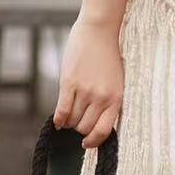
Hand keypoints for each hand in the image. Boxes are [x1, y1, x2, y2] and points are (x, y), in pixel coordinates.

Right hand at [54, 16, 123, 149]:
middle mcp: (101, 97)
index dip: (93, 141)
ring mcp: (85, 91)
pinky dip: (58, 119)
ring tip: (68, 117)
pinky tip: (57, 121)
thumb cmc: (108, 56)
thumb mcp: (116, 81)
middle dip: (79, 129)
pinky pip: (61, 110)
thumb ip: (108, 102)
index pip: (104, 131)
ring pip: (72, 120)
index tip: (86, 144)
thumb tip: (96, 125)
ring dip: (68, 122)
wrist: (99, 30)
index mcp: (116, 98)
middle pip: (85, 127)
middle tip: (76, 123)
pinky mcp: (69, 83)